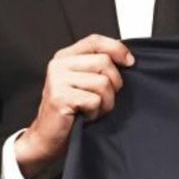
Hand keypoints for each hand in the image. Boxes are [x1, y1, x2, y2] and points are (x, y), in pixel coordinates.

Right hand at [15, 34, 133, 178]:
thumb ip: (99, 67)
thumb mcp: (86, 83)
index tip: (130, 62)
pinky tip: (85, 115)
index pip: (95, 41)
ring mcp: (57, 79)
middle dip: (113, 84)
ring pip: (103, 83)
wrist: (48, 137)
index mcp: (66, 57)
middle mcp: (59, 64)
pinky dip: (96, 112)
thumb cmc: (71, 111)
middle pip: (104, 62)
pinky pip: (95, 100)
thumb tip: (128, 59)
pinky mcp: (60, 96)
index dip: (117, 48)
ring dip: (105, 102)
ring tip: (92, 109)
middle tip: (103, 99)